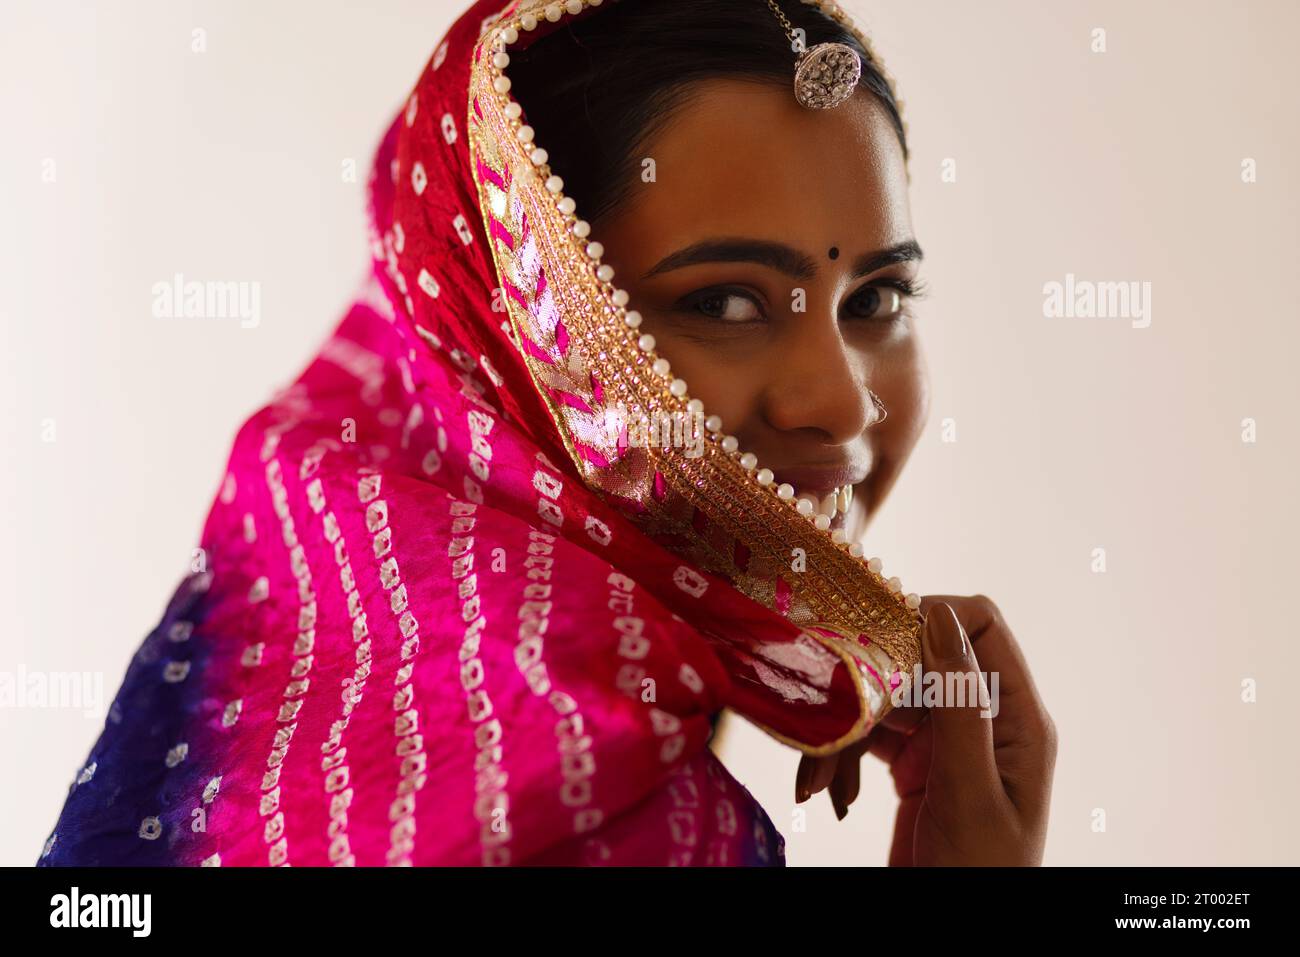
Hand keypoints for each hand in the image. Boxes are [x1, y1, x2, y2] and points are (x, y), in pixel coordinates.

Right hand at [795, 595, 1057, 864]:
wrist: (956, 938)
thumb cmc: (982, 875)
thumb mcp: (970, 790)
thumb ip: (960, 704)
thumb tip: (941, 620)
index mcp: (1016, 718)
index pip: (981, 627)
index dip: (930, 616)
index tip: (874, 635)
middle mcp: (983, 719)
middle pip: (919, 659)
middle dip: (868, 683)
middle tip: (825, 705)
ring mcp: (947, 742)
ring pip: (885, 699)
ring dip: (845, 733)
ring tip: (816, 782)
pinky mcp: (914, 766)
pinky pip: (869, 736)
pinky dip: (842, 759)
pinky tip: (825, 794)